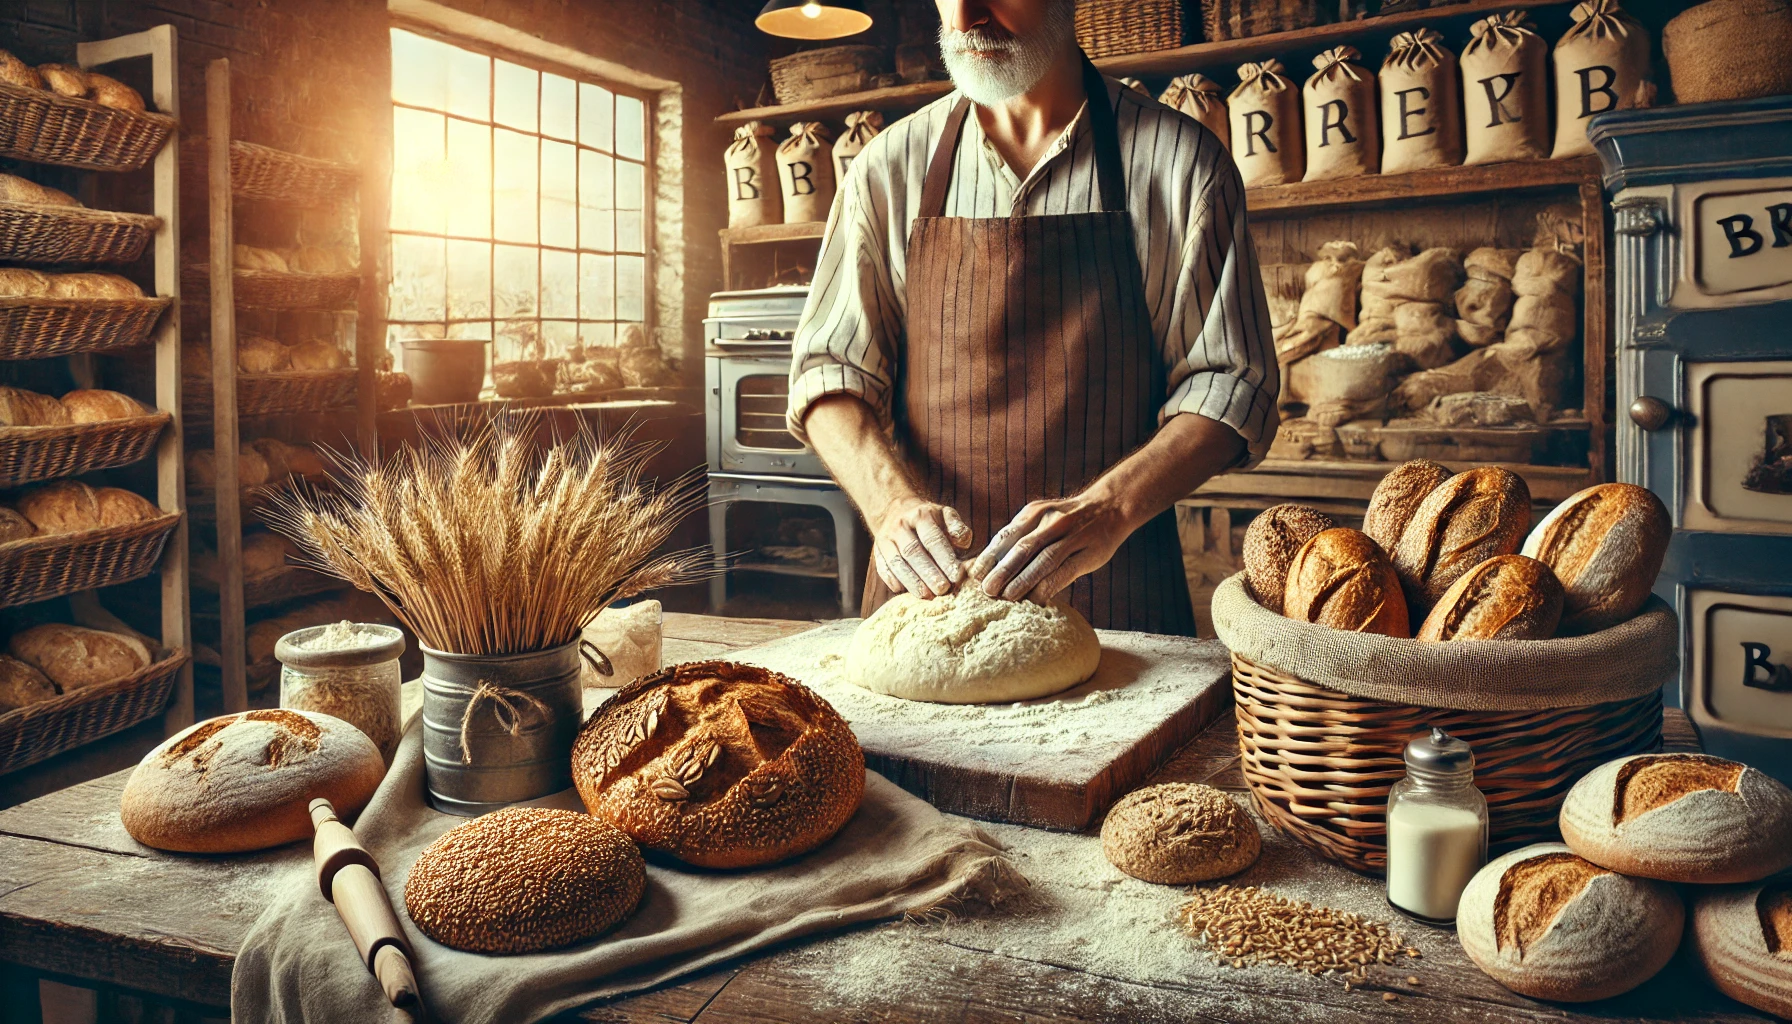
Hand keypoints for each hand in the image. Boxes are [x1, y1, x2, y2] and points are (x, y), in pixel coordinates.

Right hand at [872, 497, 972, 597]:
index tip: (956, 575)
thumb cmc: (929, 519)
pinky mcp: (878, 551)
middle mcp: (900, 526)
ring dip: (912, 580)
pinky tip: (904, 590)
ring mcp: (886, 539)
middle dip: (928, 572)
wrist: (897, 511)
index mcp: (921, 515)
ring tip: (926, 595)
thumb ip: (957, 527)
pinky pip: (882, 567)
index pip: (932, 538)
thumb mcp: (945, 514)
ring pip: (896, 562)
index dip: (944, 558)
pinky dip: (892, 580)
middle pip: (913, 552)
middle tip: (942, 589)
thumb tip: (963, 543)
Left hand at [970, 493, 1133, 602]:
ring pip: (1043, 560)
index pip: (1006, 536)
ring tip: (1006, 597)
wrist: (1111, 506)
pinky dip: (1049, 585)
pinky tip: (1037, 599)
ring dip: (1023, 580)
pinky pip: (1065, 571)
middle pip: (1022, 548)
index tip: (974, 576)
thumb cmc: (1068, 520)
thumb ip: (1021, 536)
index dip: (989, 557)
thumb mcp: (1042, 517)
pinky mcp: (1089, 552)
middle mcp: (1051, 522)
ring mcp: (1072, 536)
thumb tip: (990, 565)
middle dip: (1002, 571)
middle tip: (986, 591)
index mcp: (1034, 512)